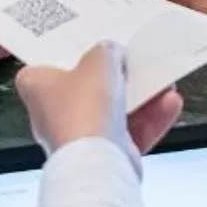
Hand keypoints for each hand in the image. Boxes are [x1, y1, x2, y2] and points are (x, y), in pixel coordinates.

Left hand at [16, 43, 183, 159]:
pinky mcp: (104, 155)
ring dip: (140, 96)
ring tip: (160, 80)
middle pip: (87, 87)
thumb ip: (105, 51)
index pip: (46, 65)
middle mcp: (54, 115)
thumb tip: (111, 53)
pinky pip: (131, 133)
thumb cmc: (84, 111)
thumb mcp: (98, 61)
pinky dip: (150, 119)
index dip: (66, 53)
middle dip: (113, 76)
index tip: (85, 44)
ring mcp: (80, 138)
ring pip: (113, 111)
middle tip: (129, 60)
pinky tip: (169, 103)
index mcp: (37, 88)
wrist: (97, 162)